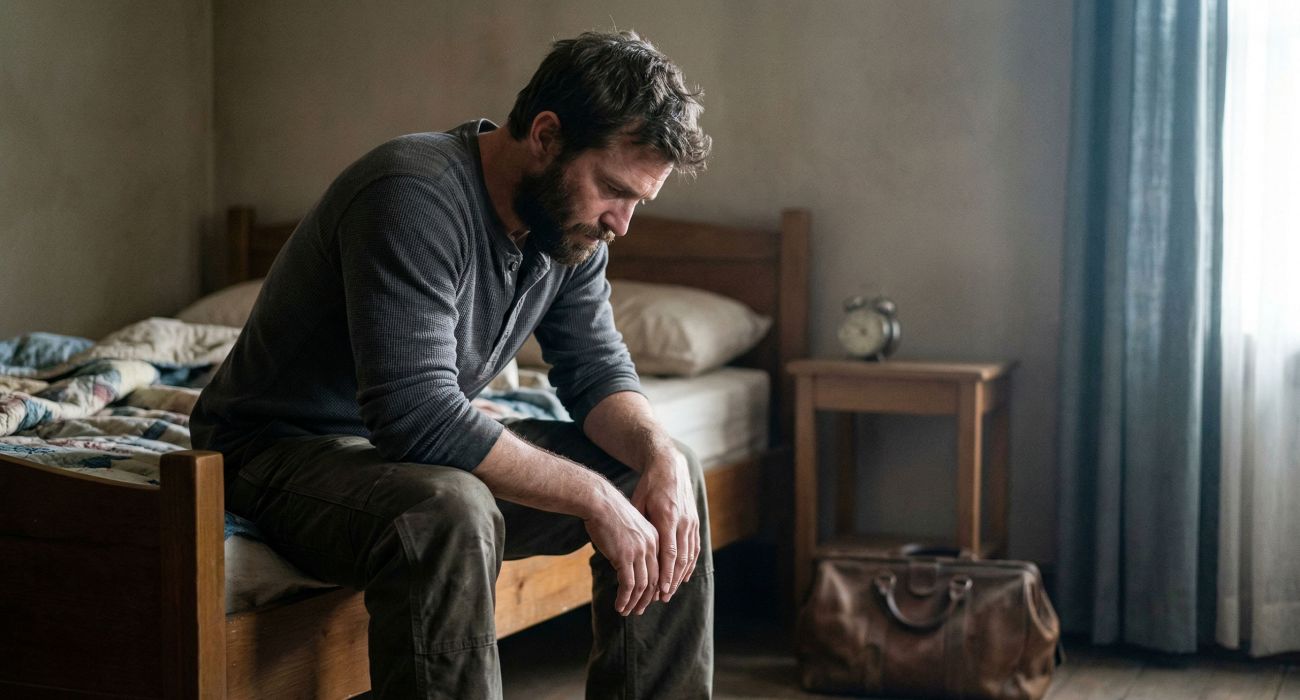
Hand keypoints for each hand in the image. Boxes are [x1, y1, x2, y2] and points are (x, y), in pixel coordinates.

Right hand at [583, 483, 659, 615]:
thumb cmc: (609, 512)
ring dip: (634, 602)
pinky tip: (619, 606)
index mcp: (655, 538)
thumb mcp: (630, 527)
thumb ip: (635, 542)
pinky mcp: (625, 557)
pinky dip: (624, 598)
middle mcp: (651, 546)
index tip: (648, 598)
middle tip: (639, 610)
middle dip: (646, 598)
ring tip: (627, 611)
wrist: (598, 501)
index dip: (655, 586)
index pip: (659, 568)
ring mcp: (639, 552)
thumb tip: (629, 560)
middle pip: (654, 580)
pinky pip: (628, 584)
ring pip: (642, 585)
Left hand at [631, 449, 698, 604]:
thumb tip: (630, 547)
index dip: (666, 573)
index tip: (661, 590)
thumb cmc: (649, 484)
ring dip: (681, 575)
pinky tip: (684, 576)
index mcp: (667, 517)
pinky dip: (690, 563)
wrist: (670, 465)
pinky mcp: (695, 521)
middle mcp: (683, 521)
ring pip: (689, 555)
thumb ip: (639, 524)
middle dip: (672, 580)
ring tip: (671, 592)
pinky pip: (695, 547)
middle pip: (680, 558)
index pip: (669, 552)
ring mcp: (691, 521)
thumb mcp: (639, 501)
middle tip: (664, 598)